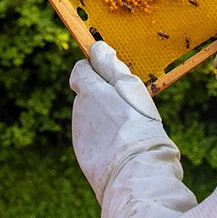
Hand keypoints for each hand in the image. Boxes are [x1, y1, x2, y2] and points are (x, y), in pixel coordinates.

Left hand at [69, 41, 169, 198]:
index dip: (95, 71)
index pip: (80, 70)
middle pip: (87, 94)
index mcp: (88, 91)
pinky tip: (121, 147)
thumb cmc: (138, 125)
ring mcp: (79, 134)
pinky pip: (93, 140)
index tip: (112, 78)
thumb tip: (97, 46)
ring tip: (128, 130)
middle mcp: (78, 111)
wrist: (134, 171)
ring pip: (90, 118)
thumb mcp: (131, 88)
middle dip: (103, 96)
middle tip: (128, 107)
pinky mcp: (83, 155)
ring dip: (104, 119)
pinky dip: (104, 140)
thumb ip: (111, 66)